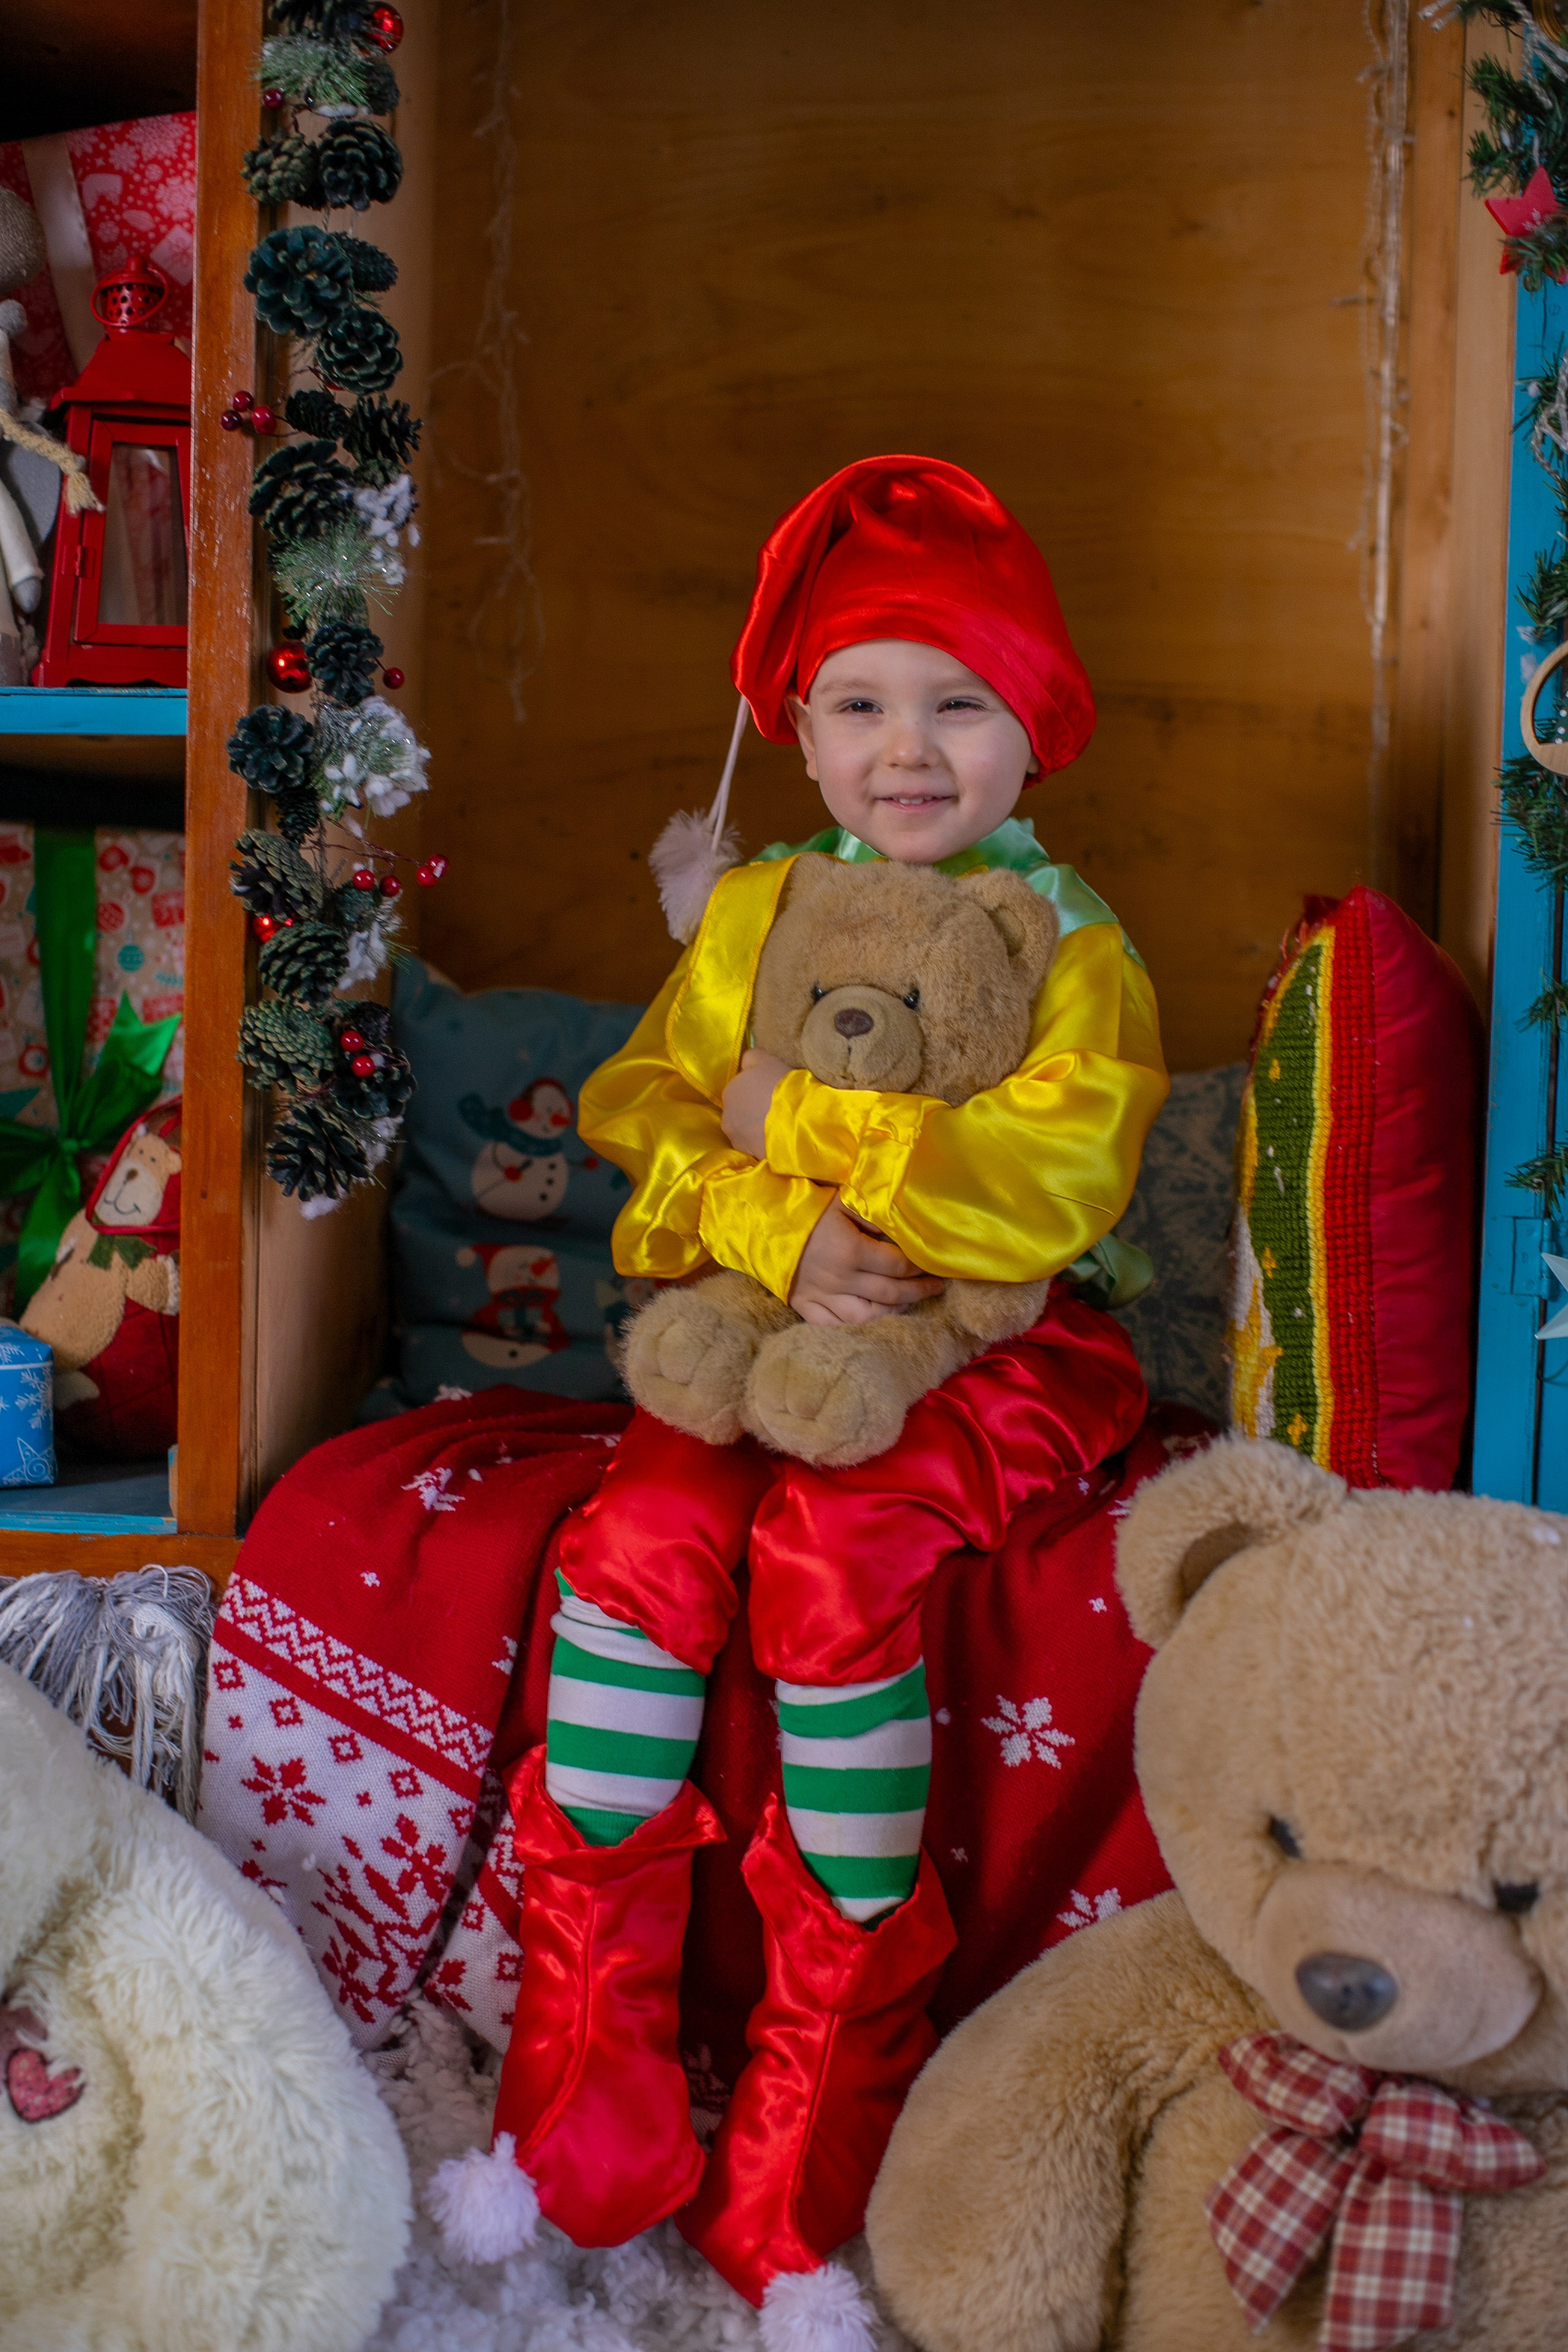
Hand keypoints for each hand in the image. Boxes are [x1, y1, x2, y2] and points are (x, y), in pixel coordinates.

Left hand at [721, 1047, 790, 1158]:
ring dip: (758, 1132)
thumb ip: (751, 1058)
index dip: (756, 1093)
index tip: (772, 1095)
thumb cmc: (783, 1087)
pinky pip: (756, 1149)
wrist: (799, 1121)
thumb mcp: (767, 1060)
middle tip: (777, 1113)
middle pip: (740, 1114)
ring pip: (747, 1134)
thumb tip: (744, 1062)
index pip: (739, 1091)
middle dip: (754, 1114)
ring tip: (780, 1130)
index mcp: (730, 1091)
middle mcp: (726, 1117)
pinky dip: (764, 1146)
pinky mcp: (749, 1157)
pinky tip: (779, 1142)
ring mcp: (737, 1140)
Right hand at [790, 1192, 943, 1326]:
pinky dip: (858, 1328)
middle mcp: (840, 1279)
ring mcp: (823, 1297)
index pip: (897, 1264)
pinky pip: (837, 1327)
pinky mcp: (806, 1307)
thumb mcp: (841, 1200)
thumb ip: (872, 1212)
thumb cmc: (805, 1209)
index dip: (919, 1266)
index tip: (933, 1264)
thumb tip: (901, 1225)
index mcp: (851, 1251)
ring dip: (894, 1312)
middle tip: (936, 1287)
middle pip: (890, 1293)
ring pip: (869, 1316)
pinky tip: (875, 1322)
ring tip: (910, 1303)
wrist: (758, 1224)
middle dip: (918, 1291)